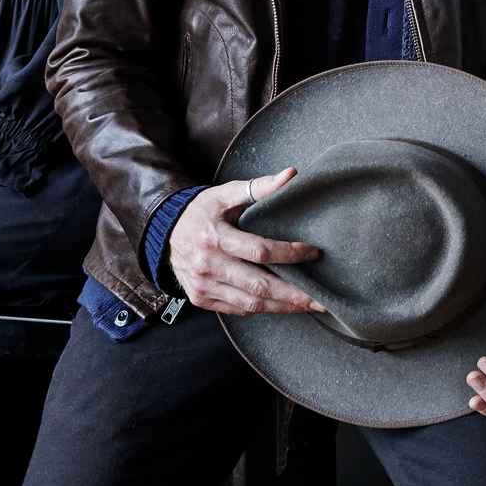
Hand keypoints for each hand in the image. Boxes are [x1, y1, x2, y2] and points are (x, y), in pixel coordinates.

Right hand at [168, 170, 324, 315]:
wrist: (164, 232)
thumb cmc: (201, 211)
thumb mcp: (226, 194)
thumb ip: (259, 187)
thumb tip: (291, 174)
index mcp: (214, 237)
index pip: (259, 251)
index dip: (289, 254)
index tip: (313, 253)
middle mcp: (208, 265)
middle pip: (258, 285)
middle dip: (294, 293)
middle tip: (322, 298)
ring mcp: (204, 286)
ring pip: (250, 304)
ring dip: (283, 306)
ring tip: (308, 304)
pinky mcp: (201, 299)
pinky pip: (237, 310)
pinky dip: (262, 309)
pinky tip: (282, 305)